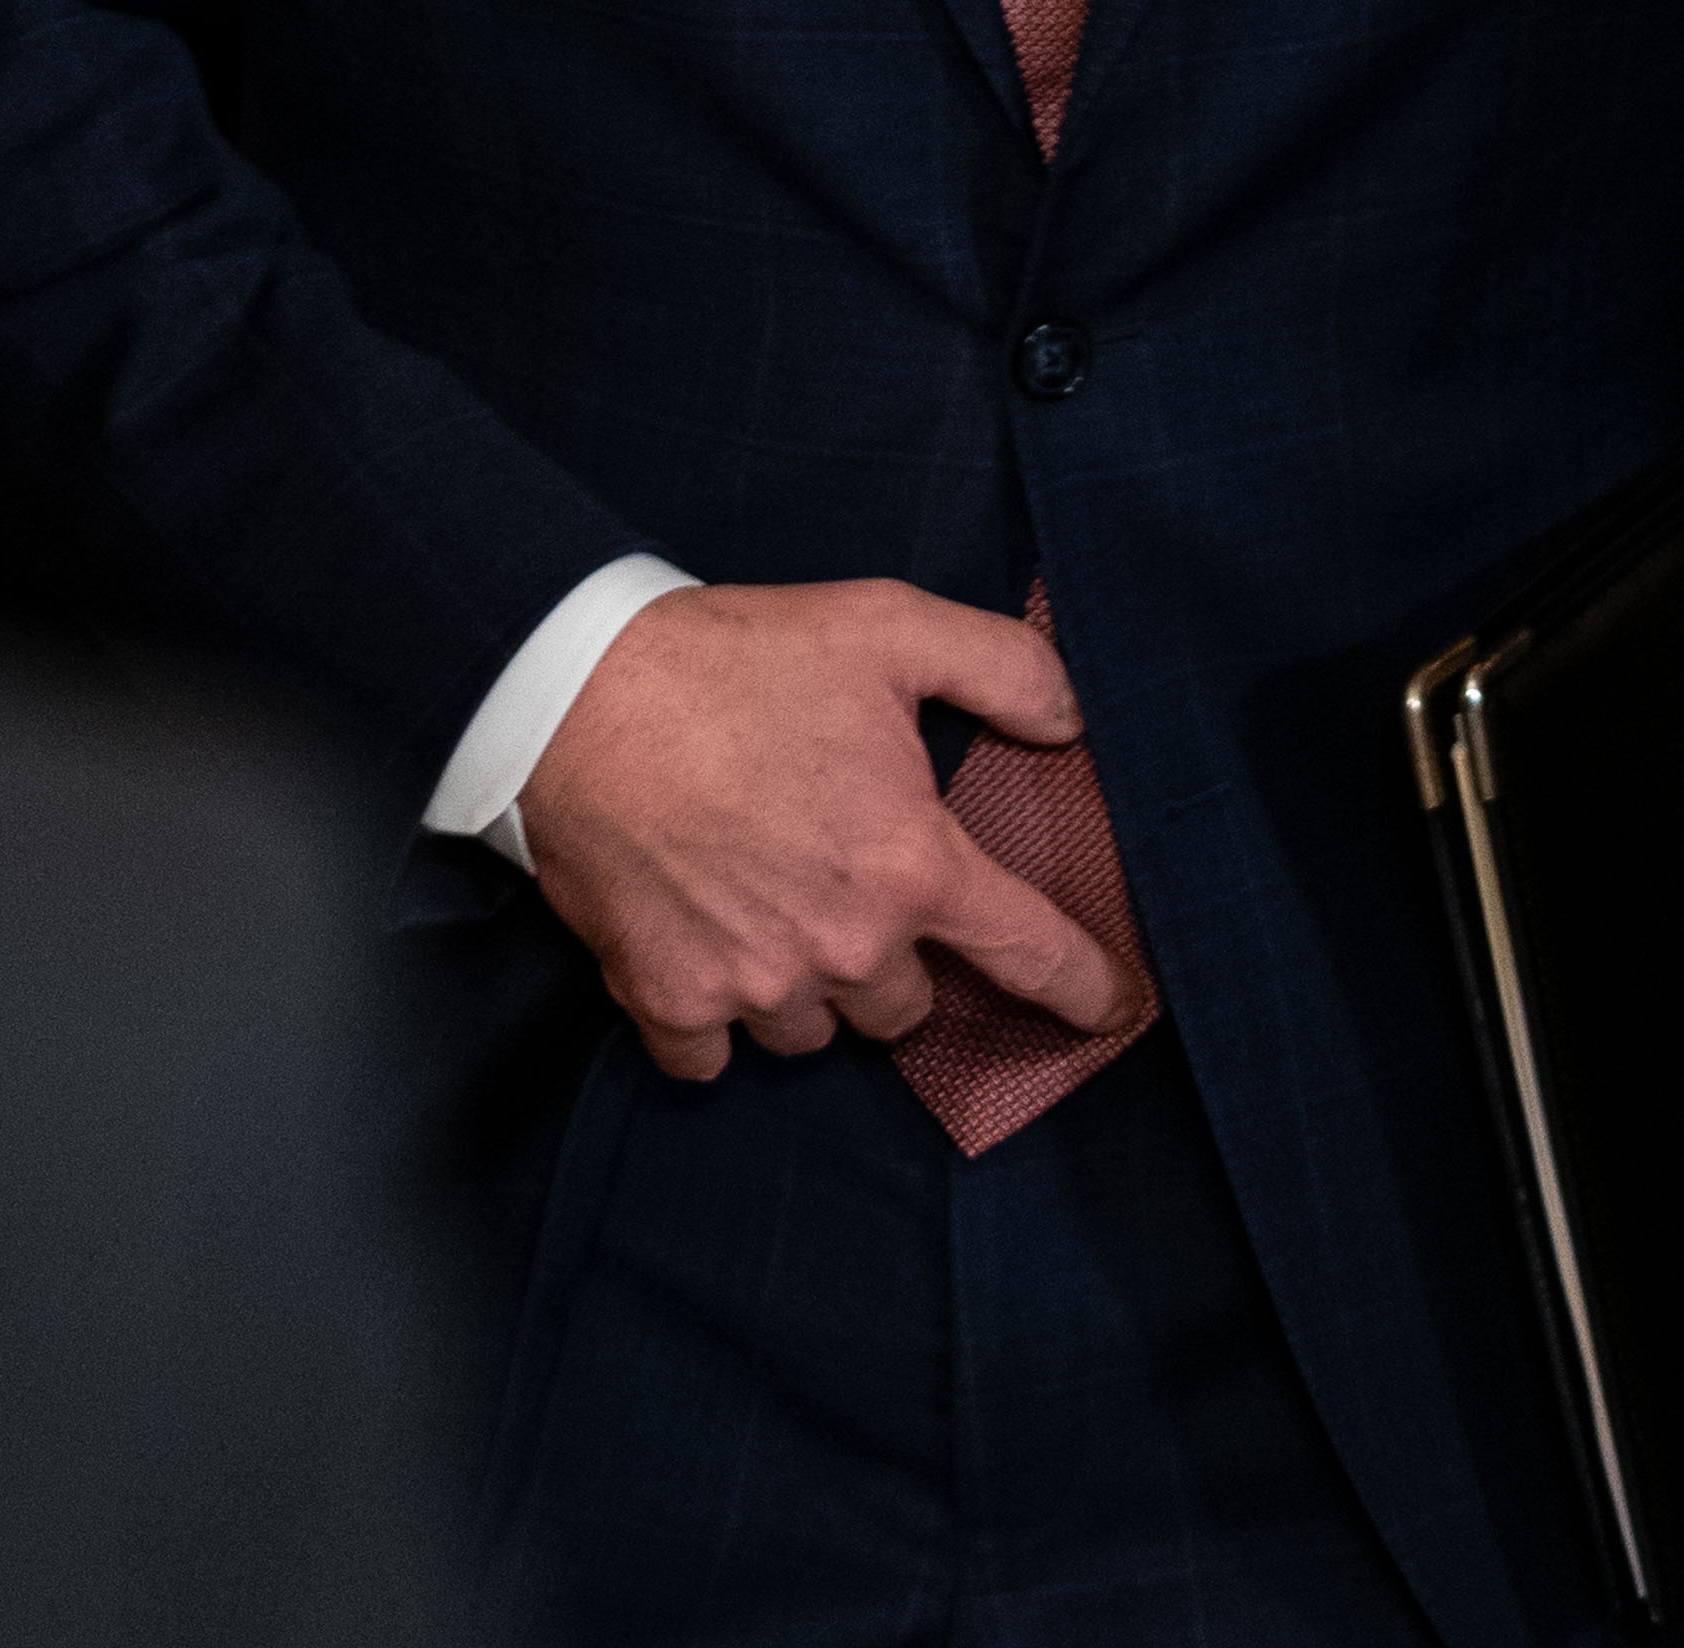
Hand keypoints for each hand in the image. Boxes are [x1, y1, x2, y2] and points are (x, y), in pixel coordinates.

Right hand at [513, 579, 1137, 1083]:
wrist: (573, 694)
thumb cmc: (733, 659)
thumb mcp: (886, 625)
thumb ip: (1003, 668)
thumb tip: (1073, 721)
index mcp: (913, 863)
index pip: (1031, 953)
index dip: (1083, 988)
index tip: (1110, 1010)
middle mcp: (846, 942)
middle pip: (908, 1006)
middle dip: (891, 955)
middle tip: (843, 882)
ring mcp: (755, 981)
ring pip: (815, 1033)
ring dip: (806, 987)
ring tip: (766, 904)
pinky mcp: (670, 999)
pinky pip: (716, 1058)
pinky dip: (716, 1023)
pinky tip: (704, 953)